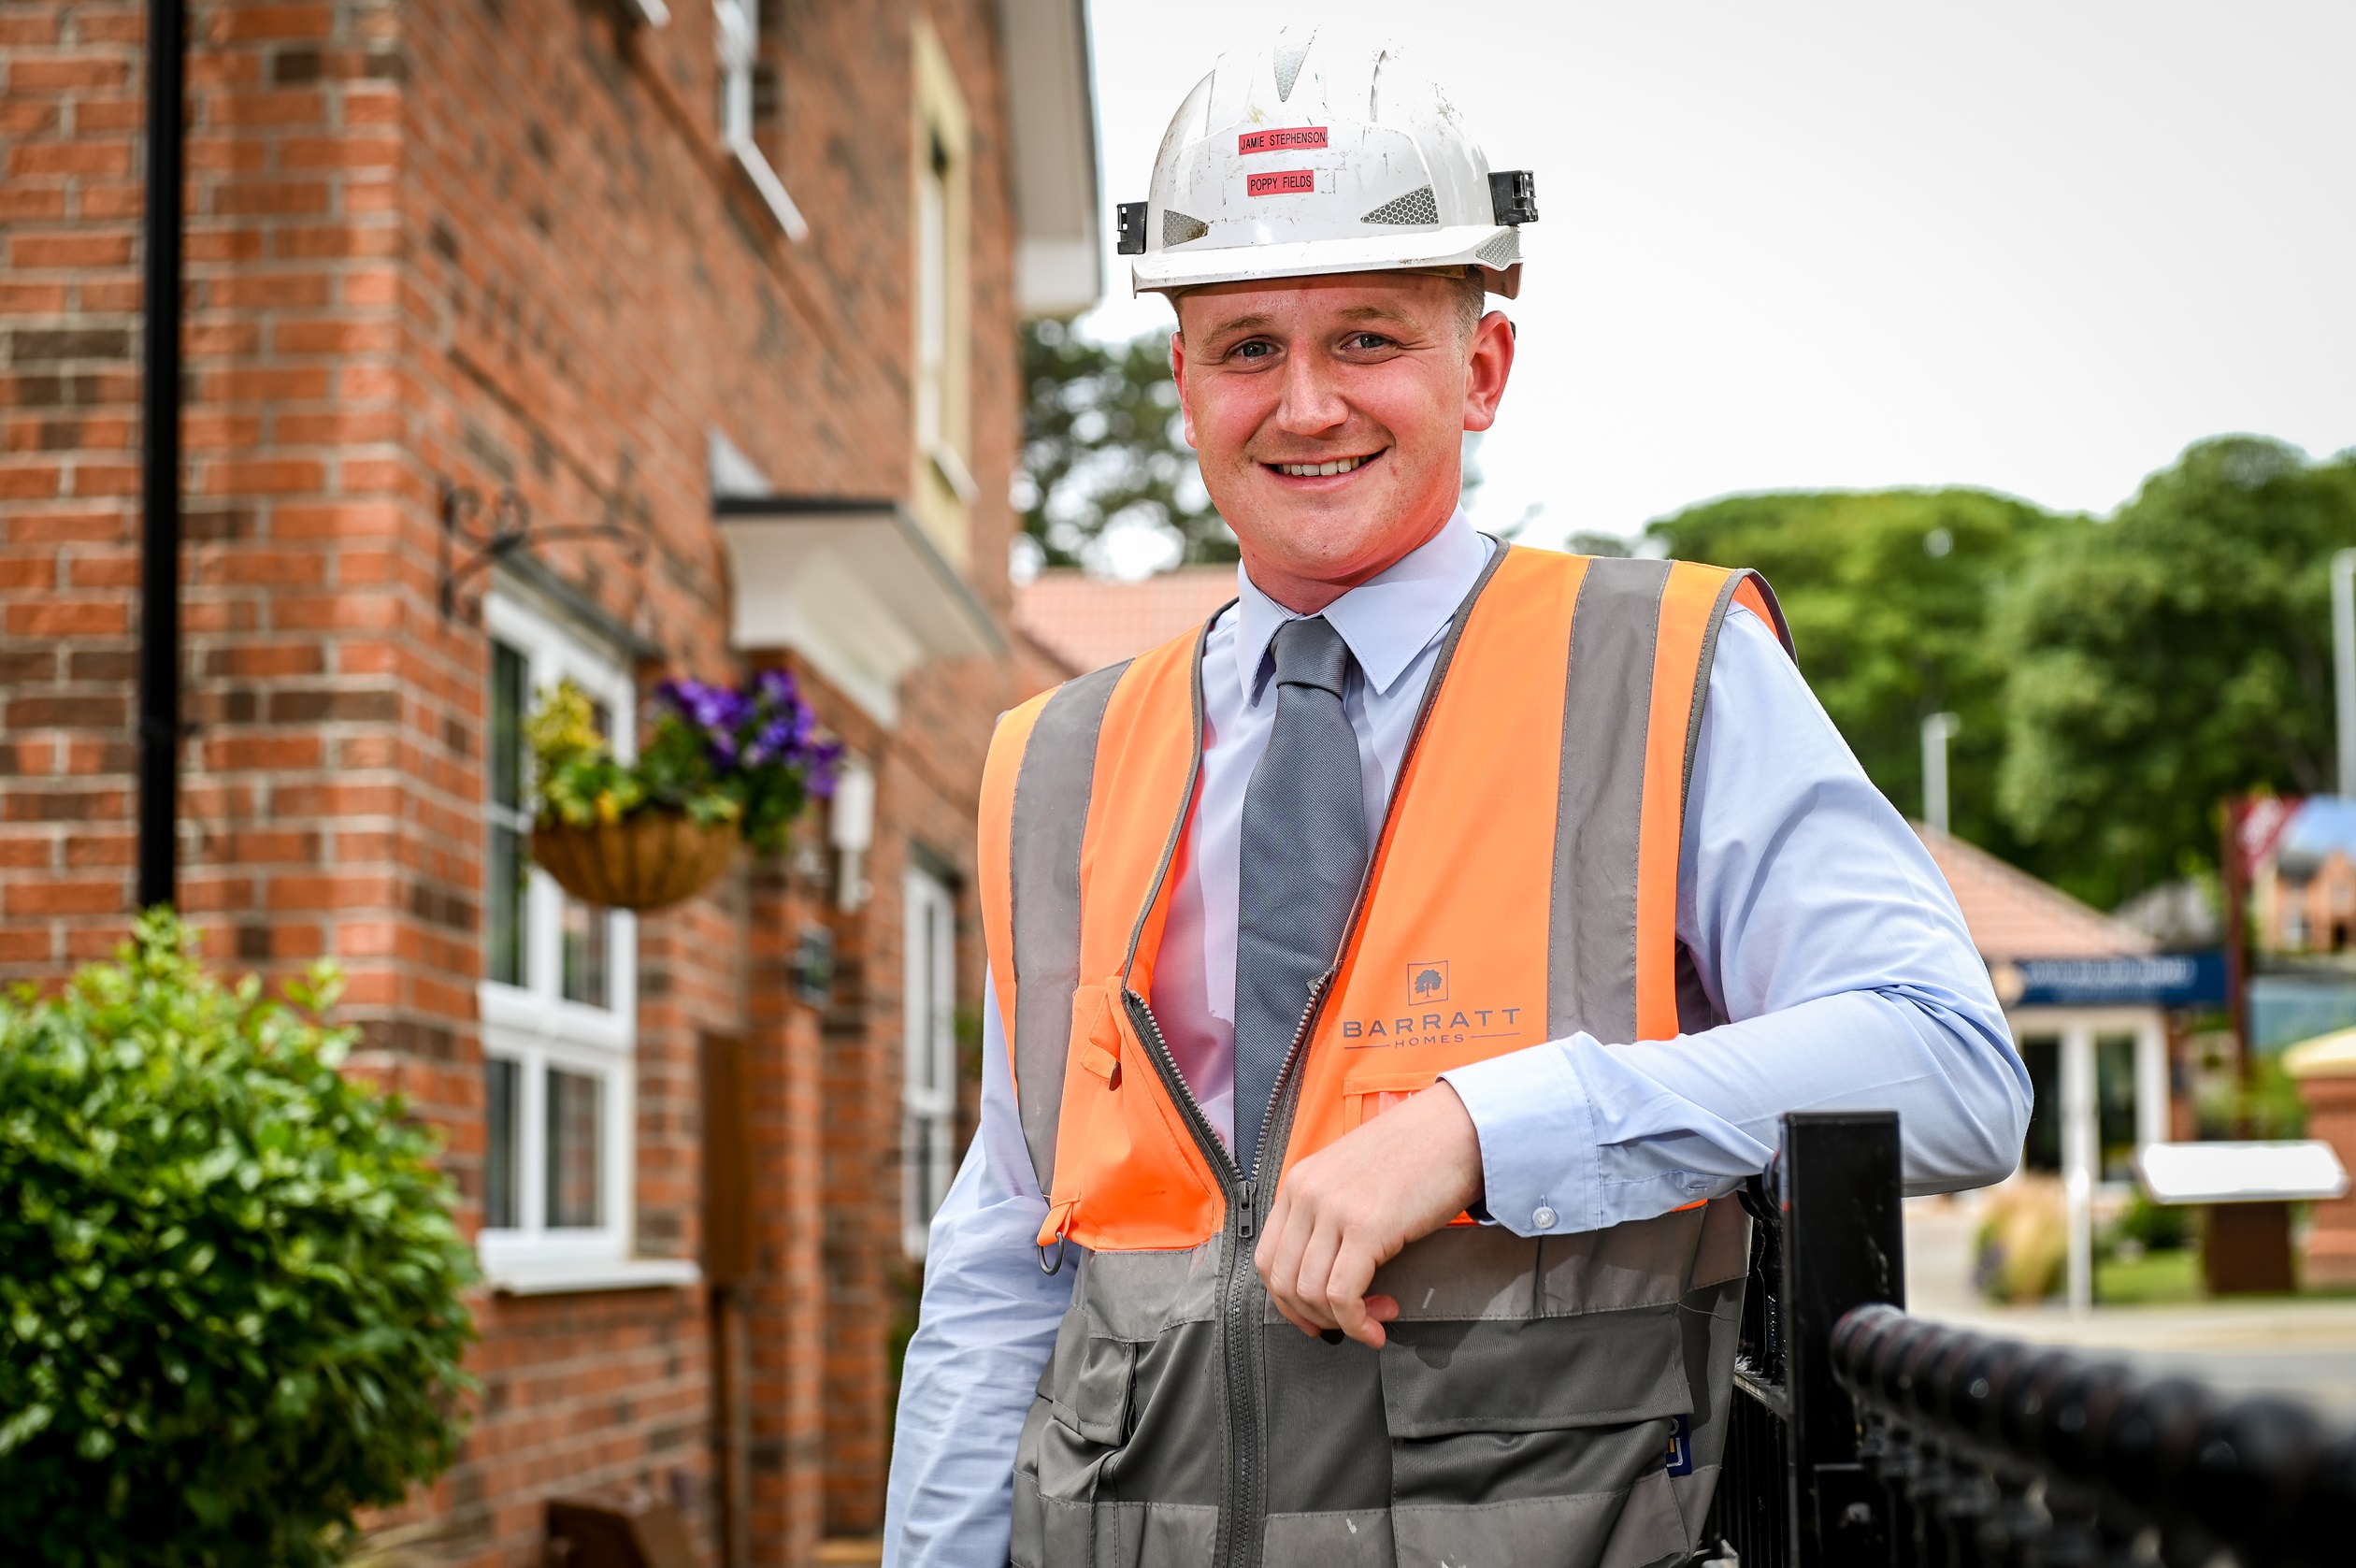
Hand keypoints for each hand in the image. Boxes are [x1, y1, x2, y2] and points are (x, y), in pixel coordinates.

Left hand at [1253, 1081, 1484, 1348]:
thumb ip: (1330, 1212)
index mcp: (1300, 1181)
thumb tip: (1327, 1269)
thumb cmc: (1417, 1152)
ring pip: (1310, 1292)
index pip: (1267, 1257)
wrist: (1459, 1127)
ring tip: (1375, 1319)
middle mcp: (1308, 1194)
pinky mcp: (1366, 1227)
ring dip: (1341, 1322)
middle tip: (1346, 1325)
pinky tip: (1378, 1324)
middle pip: (1282, 1280)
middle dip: (1312, 1316)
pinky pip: (1342, 1294)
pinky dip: (1357, 1322)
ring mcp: (1334, 1210)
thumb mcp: (1354, 1176)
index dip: (1286, 1300)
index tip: (1313, 1317)